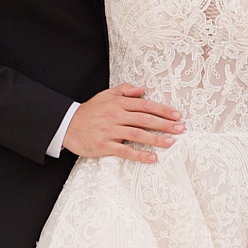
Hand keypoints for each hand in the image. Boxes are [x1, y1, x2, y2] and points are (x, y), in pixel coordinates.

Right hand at [64, 84, 182, 162]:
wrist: (67, 125)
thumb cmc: (89, 111)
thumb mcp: (105, 95)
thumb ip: (124, 91)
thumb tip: (142, 89)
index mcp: (118, 104)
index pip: (145, 105)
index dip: (162, 110)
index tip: (176, 115)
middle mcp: (115, 116)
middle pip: (145, 119)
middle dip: (164, 124)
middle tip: (180, 129)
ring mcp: (110, 131)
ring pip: (137, 135)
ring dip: (156, 139)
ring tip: (171, 142)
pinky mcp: (104, 146)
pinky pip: (125, 151)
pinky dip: (140, 155)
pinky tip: (153, 158)